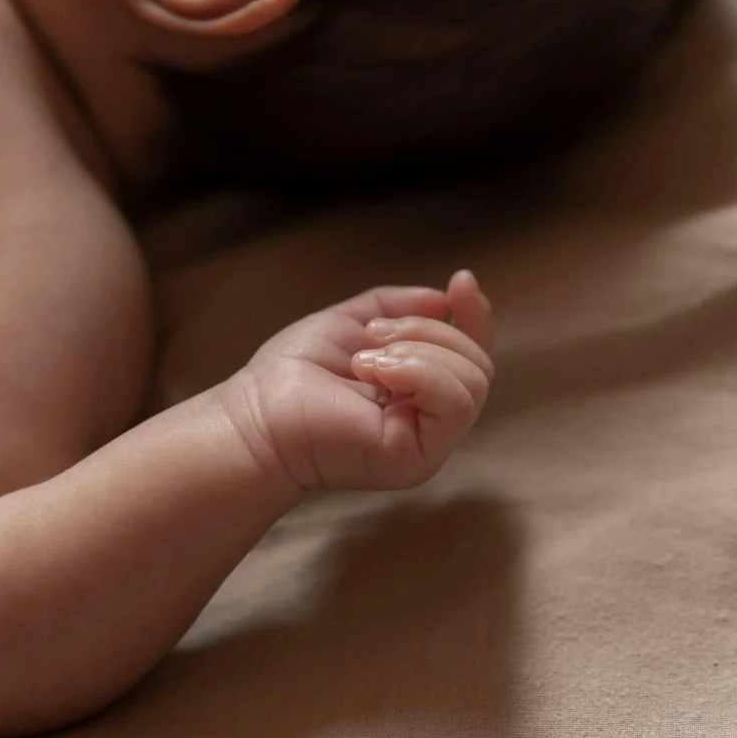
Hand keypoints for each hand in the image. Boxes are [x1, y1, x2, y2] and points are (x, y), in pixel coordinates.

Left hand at [222, 271, 494, 493]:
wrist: (260, 411)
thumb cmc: (295, 372)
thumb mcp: (352, 322)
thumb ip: (397, 308)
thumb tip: (443, 298)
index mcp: (418, 392)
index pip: (472, 354)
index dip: (474, 315)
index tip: (460, 281)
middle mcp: (429, 420)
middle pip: (476, 361)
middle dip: (427, 330)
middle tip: (373, 335)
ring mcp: (429, 443)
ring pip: (472, 378)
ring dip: (419, 350)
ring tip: (367, 359)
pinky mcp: (420, 456)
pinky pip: (454, 402)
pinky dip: (419, 372)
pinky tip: (376, 371)